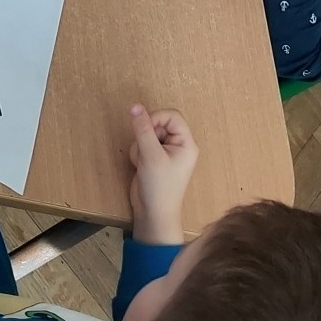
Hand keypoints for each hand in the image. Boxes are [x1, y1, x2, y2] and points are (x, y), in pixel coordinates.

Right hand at [127, 105, 198, 244]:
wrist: (152, 213)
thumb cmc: (159, 186)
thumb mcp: (151, 155)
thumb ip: (143, 129)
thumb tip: (135, 106)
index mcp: (186, 143)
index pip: (172, 116)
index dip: (156, 117)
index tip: (143, 125)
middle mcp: (177, 145)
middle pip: (158, 124)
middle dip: (146, 135)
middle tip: (144, 151)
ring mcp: (164, 152)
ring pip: (146, 134)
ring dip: (139, 146)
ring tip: (143, 162)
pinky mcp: (153, 159)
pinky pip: (141, 145)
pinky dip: (137, 154)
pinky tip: (140, 166)